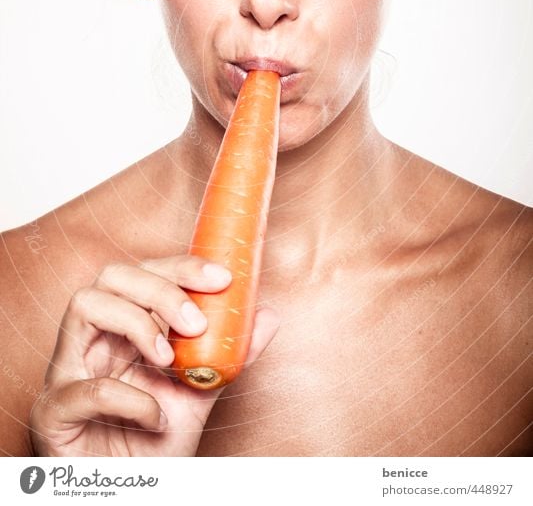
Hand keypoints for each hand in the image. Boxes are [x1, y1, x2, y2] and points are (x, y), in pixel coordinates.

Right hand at [29, 255, 278, 455]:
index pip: (145, 272)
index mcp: (122, 327)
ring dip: (136, 323)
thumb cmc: (153, 444)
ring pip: (84, 304)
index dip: (181, 267)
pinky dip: (129, 398)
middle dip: (160, 288)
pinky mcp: (52, 410)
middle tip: (196, 323)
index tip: (222, 278)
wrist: (129, 495)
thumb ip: (227, 355)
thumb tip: (267, 314)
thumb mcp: (199, 394)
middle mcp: (91, 339)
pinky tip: (153, 416)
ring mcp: (66, 370)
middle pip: (112, 276)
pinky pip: (85, 387)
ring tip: (169, 360)